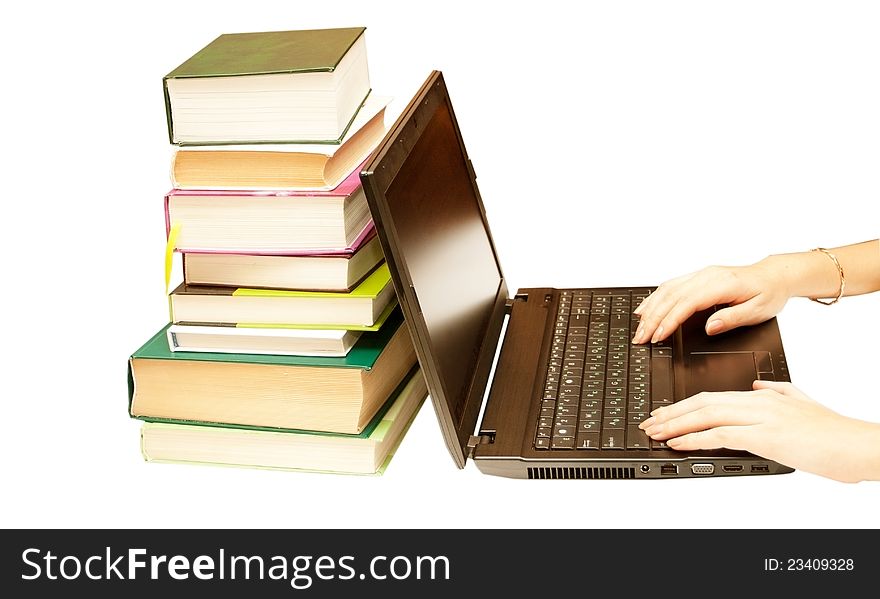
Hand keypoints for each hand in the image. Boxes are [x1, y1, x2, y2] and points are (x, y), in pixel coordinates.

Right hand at [632, 258, 791, 343]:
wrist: (774, 275)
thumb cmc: (768, 293)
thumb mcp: (758, 311)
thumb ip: (732, 319)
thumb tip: (710, 327)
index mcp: (721, 284)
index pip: (687, 303)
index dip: (669, 320)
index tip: (658, 336)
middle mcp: (707, 276)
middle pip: (671, 296)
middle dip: (652, 318)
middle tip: (640, 338)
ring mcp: (701, 274)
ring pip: (667, 289)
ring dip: (650, 308)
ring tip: (639, 327)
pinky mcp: (698, 276)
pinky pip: (671, 285)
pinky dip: (655, 297)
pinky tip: (646, 307)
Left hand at [639, 380, 876, 482]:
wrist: (860, 444)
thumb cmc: (834, 433)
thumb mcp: (802, 404)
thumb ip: (779, 392)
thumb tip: (759, 387)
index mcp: (763, 396)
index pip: (711, 396)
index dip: (683, 405)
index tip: (664, 414)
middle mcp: (758, 402)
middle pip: (702, 402)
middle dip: (671, 413)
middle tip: (649, 423)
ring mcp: (761, 417)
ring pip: (707, 414)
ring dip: (675, 425)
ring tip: (655, 433)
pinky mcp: (766, 436)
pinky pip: (722, 434)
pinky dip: (695, 438)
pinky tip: (679, 443)